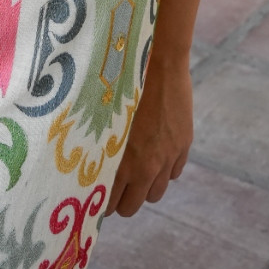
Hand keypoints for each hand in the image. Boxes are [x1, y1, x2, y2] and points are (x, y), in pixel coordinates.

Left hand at [105, 49, 192, 216]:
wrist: (159, 62)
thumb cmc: (122, 85)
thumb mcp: (104, 117)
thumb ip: (100, 146)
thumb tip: (85, 164)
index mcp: (122, 161)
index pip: (110, 203)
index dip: (103, 202)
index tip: (97, 195)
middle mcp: (147, 165)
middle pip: (133, 206)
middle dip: (122, 200)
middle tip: (115, 188)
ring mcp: (168, 156)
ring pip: (156, 193)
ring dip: (145, 187)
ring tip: (135, 171)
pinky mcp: (183, 145)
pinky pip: (174, 173)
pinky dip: (165, 170)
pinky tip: (155, 154)